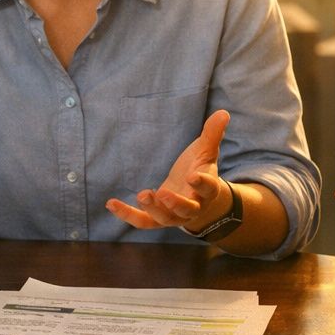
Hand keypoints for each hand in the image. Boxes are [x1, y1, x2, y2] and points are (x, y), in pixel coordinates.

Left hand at [106, 110, 227, 230]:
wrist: (197, 198)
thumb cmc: (200, 169)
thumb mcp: (206, 151)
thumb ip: (212, 134)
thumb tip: (223, 112)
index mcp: (207, 190)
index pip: (208, 188)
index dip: (202, 183)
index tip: (193, 176)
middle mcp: (193, 207)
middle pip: (187, 210)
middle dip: (175, 203)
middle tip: (162, 192)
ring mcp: (174, 216)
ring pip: (164, 218)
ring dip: (151, 208)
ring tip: (142, 194)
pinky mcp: (157, 219)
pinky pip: (142, 221)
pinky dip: (127, 214)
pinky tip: (111, 203)